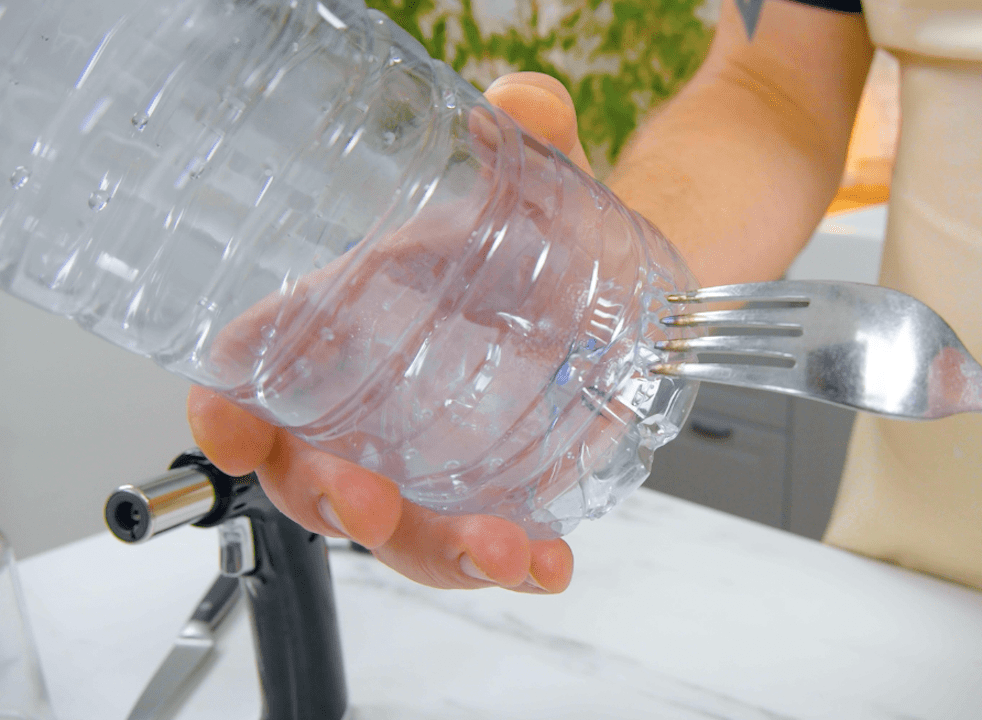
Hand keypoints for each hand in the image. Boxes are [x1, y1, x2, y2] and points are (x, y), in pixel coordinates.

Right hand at [187, 72, 588, 591]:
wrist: (625, 281)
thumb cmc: (548, 232)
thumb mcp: (538, 179)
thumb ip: (528, 138)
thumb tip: (519, 106)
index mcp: (356, 324)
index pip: (258, 373)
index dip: (228, 410)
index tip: (230, 430)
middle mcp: (382, 404)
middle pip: (316, 475)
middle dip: (329, 499)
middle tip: (365, 498)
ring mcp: (440, 458)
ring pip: (405, 529)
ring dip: (435, 550)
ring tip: (493, 547)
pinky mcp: (501, 490)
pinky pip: (488, 543)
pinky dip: (515, 563)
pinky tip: (547, 561)